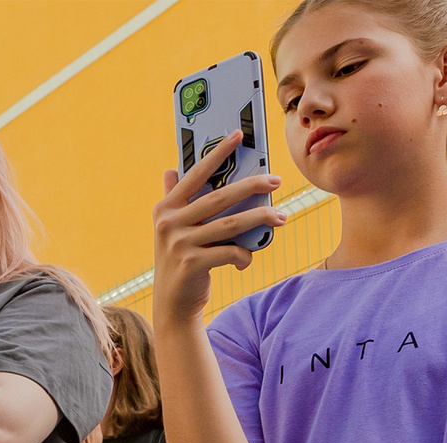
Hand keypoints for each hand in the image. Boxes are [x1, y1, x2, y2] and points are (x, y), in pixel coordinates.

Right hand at [150, 132, 285, 323]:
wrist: (172, 304)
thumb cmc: (179, 260)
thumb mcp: (171, 229)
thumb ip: (172, 200)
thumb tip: (170, 170)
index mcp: (165, 209)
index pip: (196, 175)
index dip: (217, 153)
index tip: (239, 135)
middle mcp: (169, 224)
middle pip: (219, 197)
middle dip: (252, 186)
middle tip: (276, 180)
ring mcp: (179, 245)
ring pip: (230, 224)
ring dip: (260, 218)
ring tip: (280, 216)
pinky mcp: (191, 265)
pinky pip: (229, 253)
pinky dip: (244, 255)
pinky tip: (247, 258)